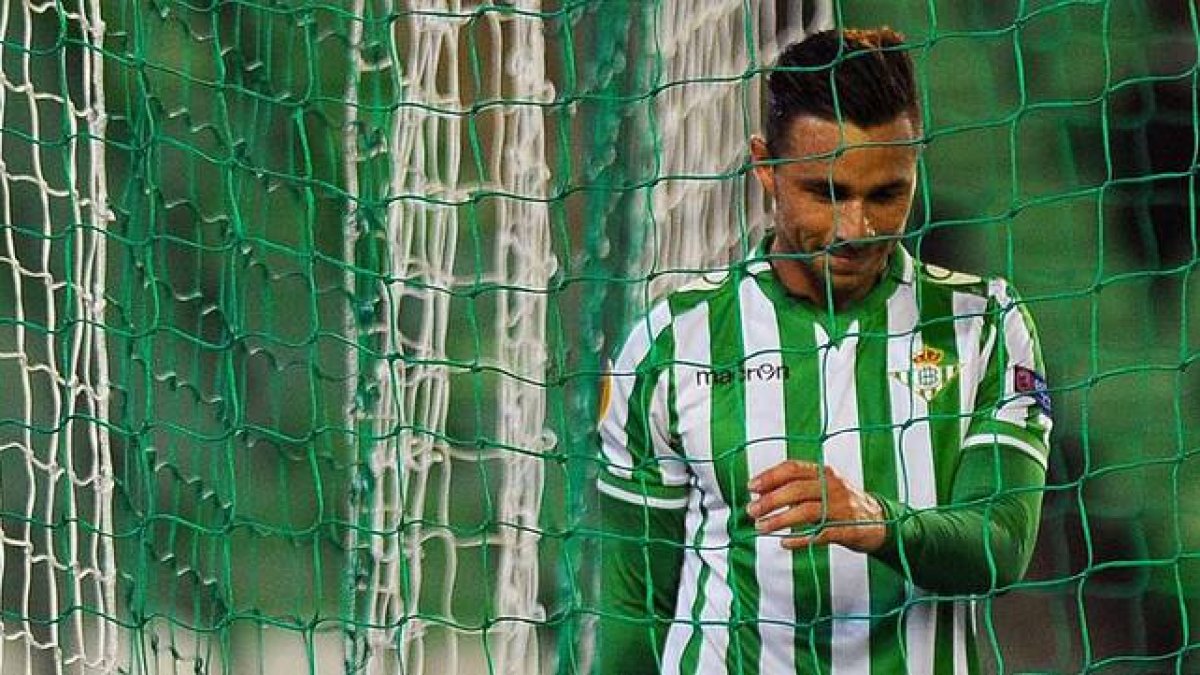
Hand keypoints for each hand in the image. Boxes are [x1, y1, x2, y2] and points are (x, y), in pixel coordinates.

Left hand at [745, 460, 886, 552]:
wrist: (879, 521)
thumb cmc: (842, 503)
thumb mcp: (823, 487)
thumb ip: (797, 488)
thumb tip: (761, 494)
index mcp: (824, 472)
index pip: (793, 468)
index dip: (770, 476)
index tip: (751, 487)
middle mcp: (833, 486)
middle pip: (796, 490)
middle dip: (770, 500)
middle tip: (751, 511)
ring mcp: (841, 507)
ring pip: (805, 511)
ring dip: (780, 520)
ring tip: (761, 527)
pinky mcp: (847, 529)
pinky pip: (819, 535)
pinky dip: (800, 539)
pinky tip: (784, 543)